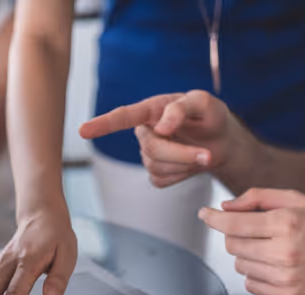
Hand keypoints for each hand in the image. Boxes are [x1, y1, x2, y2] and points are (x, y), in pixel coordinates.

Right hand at [80, 91, 239, 187]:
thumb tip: (161, 127)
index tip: (82, 131)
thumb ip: (182, 108)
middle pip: (151, 149)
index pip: (123, 117)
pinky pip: (162, 180)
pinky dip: (182, 175)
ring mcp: (148, 154)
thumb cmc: (210, 117)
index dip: (102, 125)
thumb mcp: (204, 103)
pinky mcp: (156, 173)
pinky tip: (189, 164)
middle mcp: (145, 131)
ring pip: (157, 167)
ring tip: (203, 154)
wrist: (222, 142)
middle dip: (181, 154)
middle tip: (207, 155)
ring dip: (185, 164)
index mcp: (152, 109)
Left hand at [198, 188, 304, 294]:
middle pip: (232, 245)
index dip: (213, 218)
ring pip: (239, 265)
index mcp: (286, 224)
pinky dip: (255, 274)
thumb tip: (225, 207)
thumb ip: (258, 197)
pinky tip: (274, 265)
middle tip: (256, 231)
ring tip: (271, 248)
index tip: (204, 214)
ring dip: (247, 255)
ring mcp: (286, 277)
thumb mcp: (297, 199)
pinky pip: (251, 285)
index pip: (234, 224)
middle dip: (236, 234)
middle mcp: (284, 252)